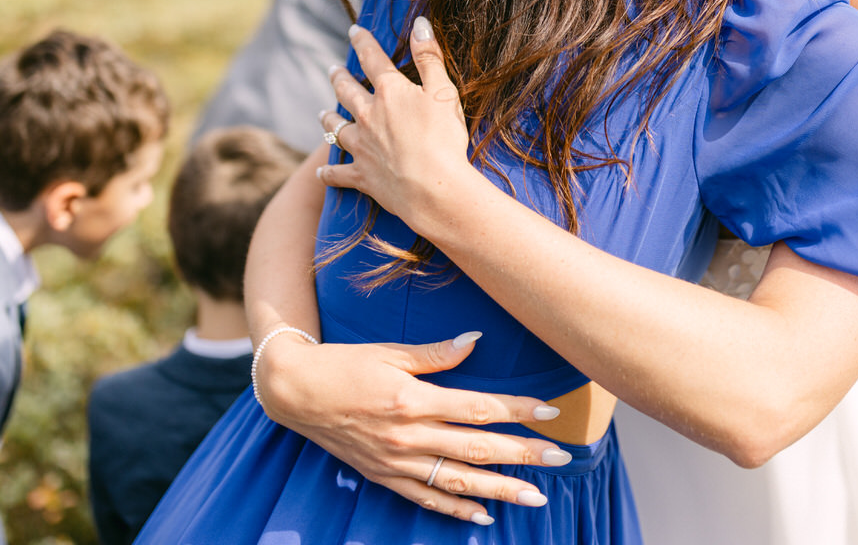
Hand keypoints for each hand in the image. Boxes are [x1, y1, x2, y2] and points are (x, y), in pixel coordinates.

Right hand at [254, 330, 571, 524]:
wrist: (295, 392)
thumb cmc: (344, 364)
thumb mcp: (389, 351)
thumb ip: (436, 353)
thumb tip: (476, 341)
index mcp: (413, 399)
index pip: (478, 407)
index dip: (518, 410)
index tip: (551, 413)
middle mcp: (409, 435)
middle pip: (477, 448)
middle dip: (523, 454)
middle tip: (561, 458)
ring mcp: (397, 461)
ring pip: (459, 481)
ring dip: (500, 490)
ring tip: (536, 497)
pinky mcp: (384, 477)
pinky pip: (426, 498)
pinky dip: (456, 511)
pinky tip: (484, 517)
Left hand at [319, 18, 478, 234]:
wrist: (432, 188)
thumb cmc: (443, 138)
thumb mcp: (442, 90)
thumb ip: (429, 56)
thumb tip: (419, 24)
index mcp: (389, 93)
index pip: (373, 60)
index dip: (363, 43)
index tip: (354, 31)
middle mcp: (368, 116)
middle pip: (347, 92)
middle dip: (339, 79)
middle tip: (332, 71)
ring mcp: (361, 147)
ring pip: (336, 128)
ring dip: (328, 119)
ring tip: (321, 114)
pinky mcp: (361, 176)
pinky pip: (337, 173)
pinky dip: (328, 172)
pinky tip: (320, 171)